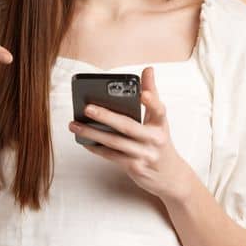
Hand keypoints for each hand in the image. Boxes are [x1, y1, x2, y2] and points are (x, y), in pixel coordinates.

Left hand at [69, 66, 197, 200]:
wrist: (170, 176)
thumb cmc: (160, 142)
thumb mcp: (159, 120)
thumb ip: (152, 95)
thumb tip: (148, 70)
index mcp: (161, 124)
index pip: (159, 109)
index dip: (152, 101)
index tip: (143, 94)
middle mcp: (155, 139)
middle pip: (128, 126)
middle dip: (106, 117)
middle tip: (87, 108)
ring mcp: (145, 155)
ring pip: (115, 142)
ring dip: (93, 133)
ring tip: (75, 124)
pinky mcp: (135, 167)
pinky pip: (112, 156)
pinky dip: (97, 148)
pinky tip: (84, 140)